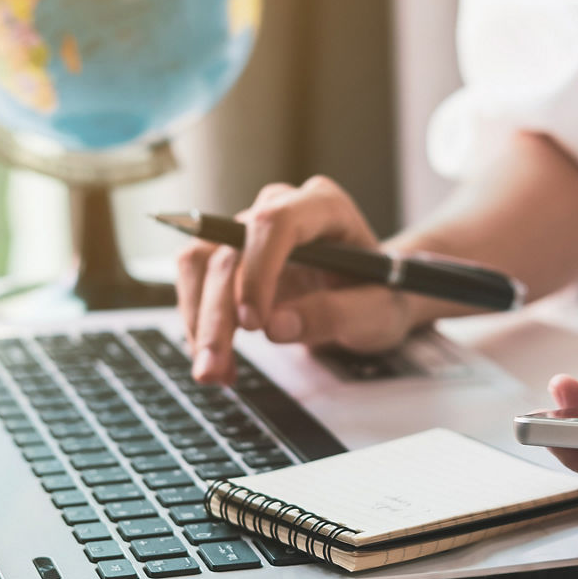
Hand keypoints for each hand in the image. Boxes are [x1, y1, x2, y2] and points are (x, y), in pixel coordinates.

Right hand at [175, 175, 418, 383]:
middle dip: (217, 314)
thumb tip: (275, 327)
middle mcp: (280, 208)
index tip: (254, 324)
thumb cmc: (380, 295)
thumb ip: (335, 314)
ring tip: (214, 372)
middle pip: (229, 250)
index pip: (275, 223)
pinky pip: (197, 282)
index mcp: (324, 206)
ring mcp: (250, 230)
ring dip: (198, 321)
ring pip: (201, 264)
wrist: (370, 295)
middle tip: (215, 367)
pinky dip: (200, 326)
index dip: (257, 271)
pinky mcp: (230, 256)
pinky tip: (220, 362)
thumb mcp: (377, 312)